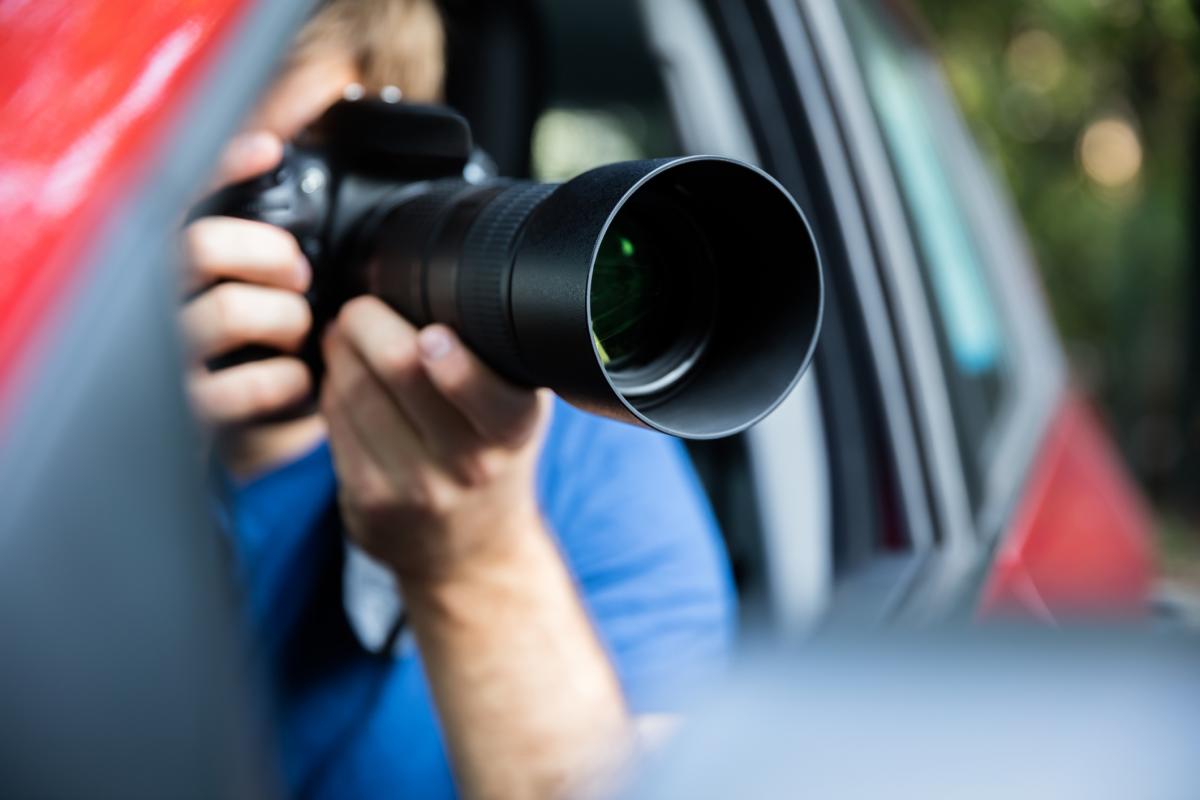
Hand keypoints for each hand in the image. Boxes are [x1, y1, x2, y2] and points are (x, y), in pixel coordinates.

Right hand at [181, 131, 322, 473]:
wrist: (246, 440)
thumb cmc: (256, 350)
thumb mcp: (261, 289)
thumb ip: (257, 228)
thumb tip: (272, 146)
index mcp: (175, 270)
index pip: (183, 197)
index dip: (224, 165)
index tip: (270, 150)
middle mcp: (158, 308)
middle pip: (197, 245)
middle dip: (267, 251)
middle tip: (300, 272)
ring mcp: (170, 365)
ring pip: (220, 312)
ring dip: (282, 316)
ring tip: (301, 330)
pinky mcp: (192, 423)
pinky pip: (238, 392)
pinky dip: (286, 384)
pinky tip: (300, 382)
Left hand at [319, 296, 549, 582]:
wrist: (470, 554)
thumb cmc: (493, 461)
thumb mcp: (518, 410)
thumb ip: (497, 358)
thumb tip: (438, 284)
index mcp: (512, 431)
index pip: (484, 393)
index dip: (452, 361)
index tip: (432, 334)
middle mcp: (468, 465)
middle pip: (400, 372)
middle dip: (368, 323)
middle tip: (362, 309)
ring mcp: (415, 489)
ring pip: (355, 392)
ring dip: (340, 351)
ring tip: (346, 336)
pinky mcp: (367, 503)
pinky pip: (335, 424)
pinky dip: (331, 390)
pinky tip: (341, 380)